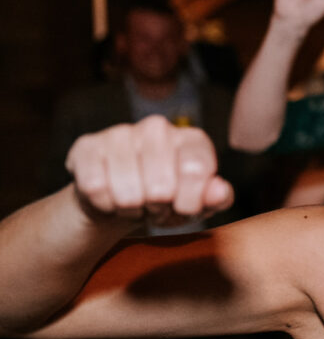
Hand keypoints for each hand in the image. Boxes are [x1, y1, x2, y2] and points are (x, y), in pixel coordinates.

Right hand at [65, 116, 233, 225]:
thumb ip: (217, 199)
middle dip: (158, 209)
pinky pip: (96, 189)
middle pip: (161, 188)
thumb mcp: (197, 205)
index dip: (189, 202)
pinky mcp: (87, 146)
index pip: (197, 170)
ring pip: (128, 193)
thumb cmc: (167, 201)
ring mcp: (120, 133)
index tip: (183, 206)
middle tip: (155, 205)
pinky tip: (110, 197)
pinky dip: (105, 205)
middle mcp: (158, 128)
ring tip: (135, 202)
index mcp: (191, 139)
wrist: (119, 200)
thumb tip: (220, 191)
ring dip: (131, 209)